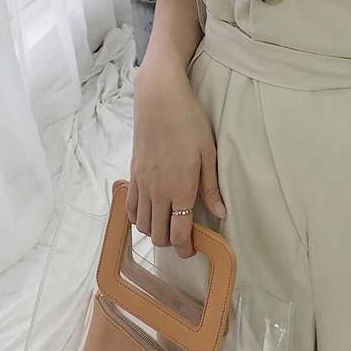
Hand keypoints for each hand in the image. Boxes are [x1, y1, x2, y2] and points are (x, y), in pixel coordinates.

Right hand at [127, 65, 225, 258]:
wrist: (159, 99)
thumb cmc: (188, 121)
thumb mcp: (208, 152)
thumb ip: (210, 187)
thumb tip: (220, 213)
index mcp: (181, 189)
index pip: (180, 234)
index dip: (186, 249)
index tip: (192, 250)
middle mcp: (158, 192)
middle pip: (159, 236)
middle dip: (171, 243)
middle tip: (183, 236)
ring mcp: (142, 184)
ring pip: (142, 226)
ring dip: (154, 231)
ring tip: (168, 223)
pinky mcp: (133, 175)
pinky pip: (130, 209)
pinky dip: (138, 218)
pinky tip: (150, 211)